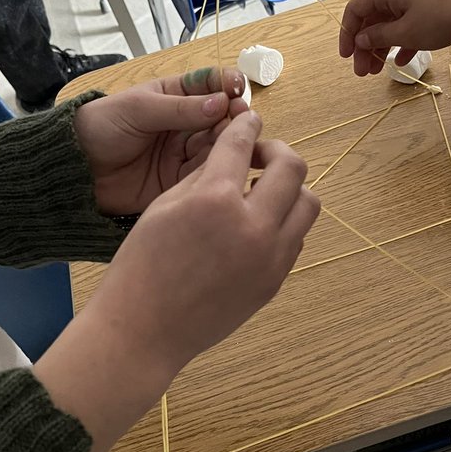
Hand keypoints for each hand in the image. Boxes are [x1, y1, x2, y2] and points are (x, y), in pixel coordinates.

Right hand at [48, 110, 319, 451]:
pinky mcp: (275, 280)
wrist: (145, 330)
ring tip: (262, 192)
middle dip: (277, 151)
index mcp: (215, 200)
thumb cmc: (142, 265)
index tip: (249, 121)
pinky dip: (283, 222)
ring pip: (308, 204)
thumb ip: (204, 173)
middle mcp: (252, 226)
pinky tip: (257, 224)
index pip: (243, 144)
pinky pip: (296, 238)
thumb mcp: (164, 205)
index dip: (246, 126)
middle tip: (258, 157)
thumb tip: (233, 149)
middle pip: (293, 168)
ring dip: (290, 188)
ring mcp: (270, 257)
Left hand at [73, 67, 248, 214]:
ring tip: (234, 143)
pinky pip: (206, 175)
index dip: (226, 84)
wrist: (75, 168)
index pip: (210, 85)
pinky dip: (218, 170)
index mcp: (174, 96)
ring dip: (230, 143)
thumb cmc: (100, 127)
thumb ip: (180, 108)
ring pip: (219, 146)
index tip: (238, 88)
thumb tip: (221, 102)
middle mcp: (185, 124)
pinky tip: (225, 166)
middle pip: (221, 118)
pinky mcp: (181, 181)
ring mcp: (184, 153)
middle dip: (233, 117)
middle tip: (240, 119)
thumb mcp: (138, 109)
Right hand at [340, 0, 450, 75]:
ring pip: (388, 29)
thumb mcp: (406, 32)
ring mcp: (413, 6)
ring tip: (377, 72)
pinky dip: (400, 47)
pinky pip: (406, 32)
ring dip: (380, 50)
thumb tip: (360, 40)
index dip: (347, 33)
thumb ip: (380, 37)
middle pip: (371, 22)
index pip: (355, 10)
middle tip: (362, 72)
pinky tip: (399, 63)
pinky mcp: (428, 16)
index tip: (347, 56)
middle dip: (364, 47)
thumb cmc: (441, 17)